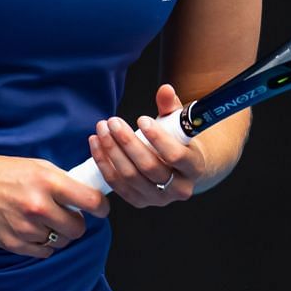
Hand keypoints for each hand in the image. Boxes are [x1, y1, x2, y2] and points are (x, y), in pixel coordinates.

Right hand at [0, 151, 107, 258]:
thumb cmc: (0, 171)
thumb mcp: (36, 166)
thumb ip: (62, 182)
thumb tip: (87, 197)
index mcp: (47, 181)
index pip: (91, 201)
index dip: (101, 207)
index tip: (100, 209)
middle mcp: (38, 206)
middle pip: (77, 229)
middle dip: (76, 223)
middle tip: (68, 215)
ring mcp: (24, 227)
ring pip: (60, 242)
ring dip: (57, 234)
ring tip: (43, 220)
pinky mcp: (12, 243)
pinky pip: (42, 252)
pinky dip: (42, 244)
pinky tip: (32, 230)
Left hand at [88, 84, 204, 208]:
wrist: (179, 168)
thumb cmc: (179, 140)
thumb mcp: (179, 122)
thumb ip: (171, 106)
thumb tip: (165, 89)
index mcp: (194, 168)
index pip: (177, 156)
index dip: (158, 138)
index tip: (141, 119)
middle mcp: (179, 189)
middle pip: (149, 167)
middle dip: (127, 142)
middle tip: (113, 121)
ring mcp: (158, 199)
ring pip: (130, 176)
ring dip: (112, 151)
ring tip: (102, 129)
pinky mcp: (139, 201)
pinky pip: (117, 185)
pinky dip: (104, 164)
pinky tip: (96, 144)